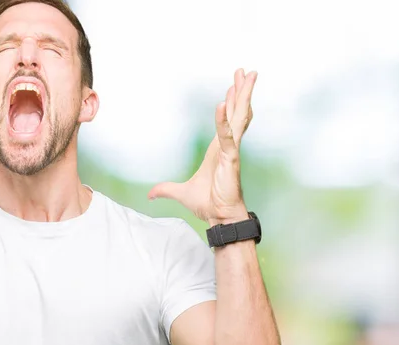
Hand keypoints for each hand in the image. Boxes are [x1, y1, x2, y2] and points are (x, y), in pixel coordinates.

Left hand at [148, 68, 256, 225]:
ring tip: (248, 77)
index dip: (232, 102)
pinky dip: (223, 121)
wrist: (219, 217)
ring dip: (243, 96)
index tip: (232, 86)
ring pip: (239, 118)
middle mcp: (228, 145)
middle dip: (242, 91)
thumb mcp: (180, 193)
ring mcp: (231, 151)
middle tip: (246, 71)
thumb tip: (150, 194)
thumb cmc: (208, 204)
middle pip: (238, 113)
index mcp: (220, 148)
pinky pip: (226, 136)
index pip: (229, 119)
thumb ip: (165, 190)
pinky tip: (221, 104)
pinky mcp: (230, 159)